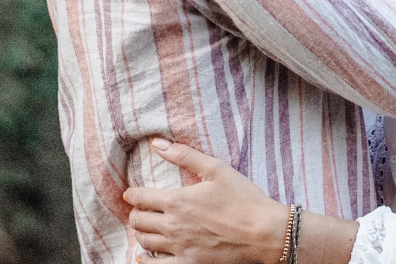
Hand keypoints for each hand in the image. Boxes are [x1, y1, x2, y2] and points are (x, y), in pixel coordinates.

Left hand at [124, 138, 288, 263]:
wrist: (264, 233)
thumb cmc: (243, 199)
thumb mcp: (216, 169)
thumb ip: (184, 155)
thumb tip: (157, 144)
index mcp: (176, 200)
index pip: (140, 198)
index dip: (132, 195)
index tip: (130, 194)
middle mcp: (172, 225)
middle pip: (138, 221)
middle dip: (135, 214)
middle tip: (140, 210)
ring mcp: (180, 247)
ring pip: (145, 242)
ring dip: (141, 233)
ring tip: (145, 228)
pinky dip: (146, 260)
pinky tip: (143, 256)